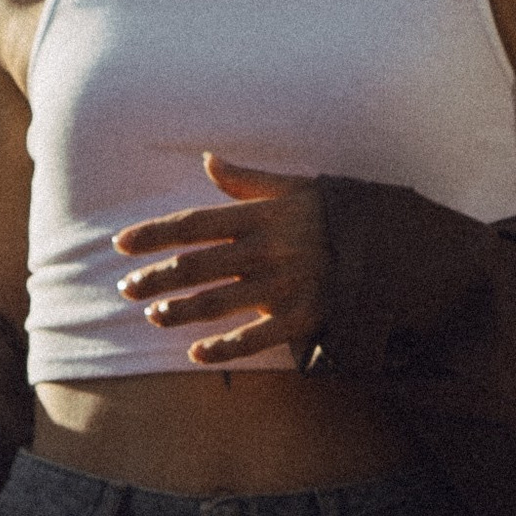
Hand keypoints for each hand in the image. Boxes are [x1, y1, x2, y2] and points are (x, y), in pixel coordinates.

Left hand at [111, 158, 328, 368]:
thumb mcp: (297, 187)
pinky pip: (254, 339)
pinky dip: (223, 349)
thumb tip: (207, 160)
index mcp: (261, 216)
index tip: (120, 244)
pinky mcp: (301, 318)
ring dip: (180, 311)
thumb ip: (248, 180)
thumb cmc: (338, 215)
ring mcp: (283, 287)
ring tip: (153, 316)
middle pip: (196, 266)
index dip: (153, 234)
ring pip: (218, 302)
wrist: (394, 249)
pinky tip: (196, 354)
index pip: (193, 224)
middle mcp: (266, 251)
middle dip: (156, 277)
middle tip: (125, 289)